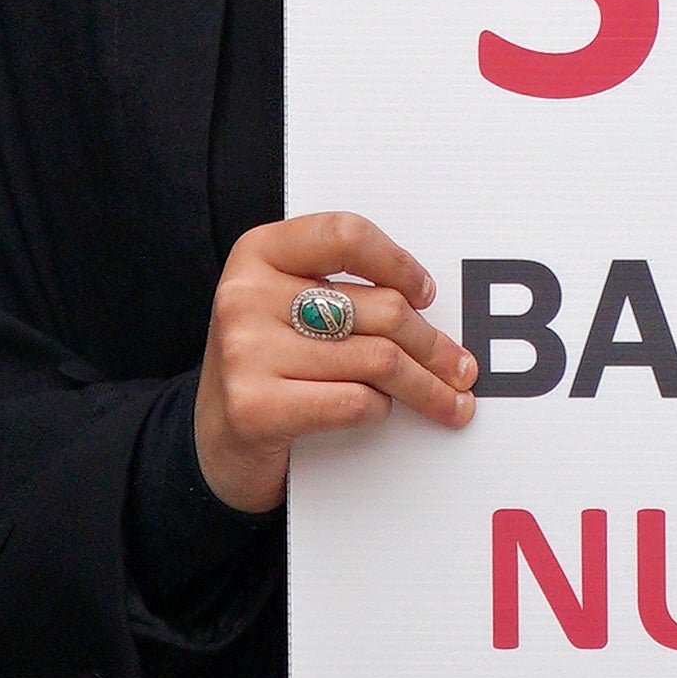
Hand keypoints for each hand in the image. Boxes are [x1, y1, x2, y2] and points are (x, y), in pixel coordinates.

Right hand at [194, 216, 467, 514]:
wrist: (213, 441)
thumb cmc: (269, 365)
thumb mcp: (288, 307)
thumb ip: (342, 290)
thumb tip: (430, 307)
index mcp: (258, 253)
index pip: (347, 235)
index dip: (399, 263)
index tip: (427, 294)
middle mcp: (245, 295)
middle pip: (381, 308)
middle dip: (434, 344)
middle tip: (463, 368)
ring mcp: (245, 351)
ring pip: (378, 360)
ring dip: (426, 386)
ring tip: (451, 400)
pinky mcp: (254, 407)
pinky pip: (354, 402)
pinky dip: (380, 410)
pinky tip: (382, 412)